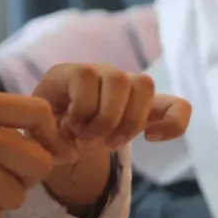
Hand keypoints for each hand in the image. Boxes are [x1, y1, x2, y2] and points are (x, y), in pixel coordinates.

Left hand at [31, 63, 191, 154]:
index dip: (82, 107)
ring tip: (112, 141)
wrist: (61, 130)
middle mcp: (99, 71)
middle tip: (92, 139)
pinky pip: (177, 105)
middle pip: (119, 79)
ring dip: (130, 121)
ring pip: (144, 85)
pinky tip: (151, 138)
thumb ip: (47, 138)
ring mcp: (126, 86)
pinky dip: (172, 124)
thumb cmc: (49, 128)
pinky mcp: (148, 106)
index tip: (72, 128)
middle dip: (107, 118)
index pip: (85, 75)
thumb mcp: (40, 132)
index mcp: (68, 73)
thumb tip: (71, 146)